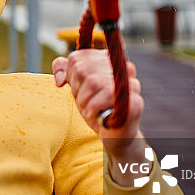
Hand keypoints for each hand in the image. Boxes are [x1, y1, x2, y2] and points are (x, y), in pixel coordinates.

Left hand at [52, 49, 149, 185]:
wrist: (114, 136)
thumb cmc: (96, 108)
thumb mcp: (77, 87)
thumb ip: (65, 71)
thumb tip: (60, 79)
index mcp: (108, 60)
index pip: (76, 58)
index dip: (70, 77)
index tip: (78, 90)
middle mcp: (122, 67)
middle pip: (81, 69)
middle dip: (77, 90)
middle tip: (84, 102)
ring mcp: (131, 83)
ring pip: (92, 81)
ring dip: (84, 101)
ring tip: (90, 109)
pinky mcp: (134, 100)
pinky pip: (106, 94)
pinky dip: (93, 108)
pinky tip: (95, 115)